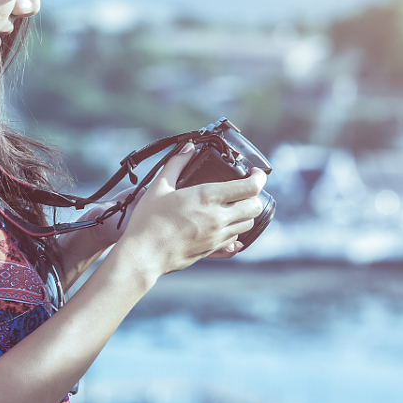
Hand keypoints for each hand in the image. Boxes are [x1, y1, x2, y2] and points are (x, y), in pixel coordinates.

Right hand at [112, 146, 266, 278]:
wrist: (143, 255)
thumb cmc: (148, 221)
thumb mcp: (159, 186)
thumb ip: (177, 163)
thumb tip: (188, 148)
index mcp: (207, 198)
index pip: (250, 187)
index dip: (259, 177)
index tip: (256, 173)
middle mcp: (218, 218)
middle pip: (255, 207)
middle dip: (254, 195)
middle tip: (244, 189)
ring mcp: (217, 236)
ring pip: (248, 224)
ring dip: (245, 213)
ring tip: (233, 205)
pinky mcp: (212, 250)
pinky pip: (234, 240)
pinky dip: (234, 229)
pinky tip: (222, 224)